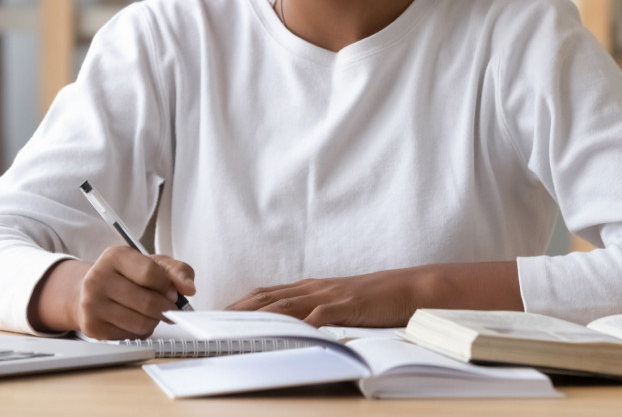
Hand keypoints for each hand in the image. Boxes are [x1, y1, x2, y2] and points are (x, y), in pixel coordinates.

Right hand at [29, 247, 195, 338]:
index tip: (174, 291)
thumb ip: (176, 270)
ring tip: (152, 313)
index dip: (168, 286)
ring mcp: (92, 305)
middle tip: (169, 307)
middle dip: (166, 308)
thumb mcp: (151, 263)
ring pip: (141, 322)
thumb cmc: (125, 276)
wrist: (89, 291)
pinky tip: (136, 320)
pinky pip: (130, 336)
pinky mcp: (92, 327)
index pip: (150, 273)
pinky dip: (141, 331)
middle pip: (148, 302)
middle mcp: (98, 279)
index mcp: (114, 256)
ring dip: (155, 321)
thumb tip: (189, 288)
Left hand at [225, 268, 423, 327]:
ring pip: (288, 304)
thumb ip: (314, 310)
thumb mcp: (336, 303)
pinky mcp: (346, 305)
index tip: (221, 313)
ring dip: (261, 315)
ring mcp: (329, 295)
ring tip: (240, 326)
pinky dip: (304, 323)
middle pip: (269, 297)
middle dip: (241, 309)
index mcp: (310, 288)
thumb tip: (292, 325)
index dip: (242, 302)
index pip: (268, 293)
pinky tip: (290, 332)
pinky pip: (321, 315)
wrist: (404, 289)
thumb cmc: (371, 299)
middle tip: (217, 321)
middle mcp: (314, 288)